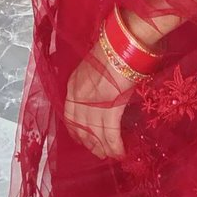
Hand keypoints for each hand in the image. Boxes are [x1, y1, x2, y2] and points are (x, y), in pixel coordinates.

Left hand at [64, 40, 134, 160]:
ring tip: (110, 155)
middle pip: (80, 127)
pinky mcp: (110, 107)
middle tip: (99, 152)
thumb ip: (94, 82)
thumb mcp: (96, 66)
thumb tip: (103, 93)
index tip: (84, 140)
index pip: (70, 115)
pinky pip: (110, 133)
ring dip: (103, 147)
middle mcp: (79, 95)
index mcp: (74, 84)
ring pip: (95, 134)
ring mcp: (93, 102)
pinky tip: (120, 152)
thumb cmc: (116, 49)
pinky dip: (115, 145)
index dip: (77, 131)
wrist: (125, 41)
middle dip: (90, 142)